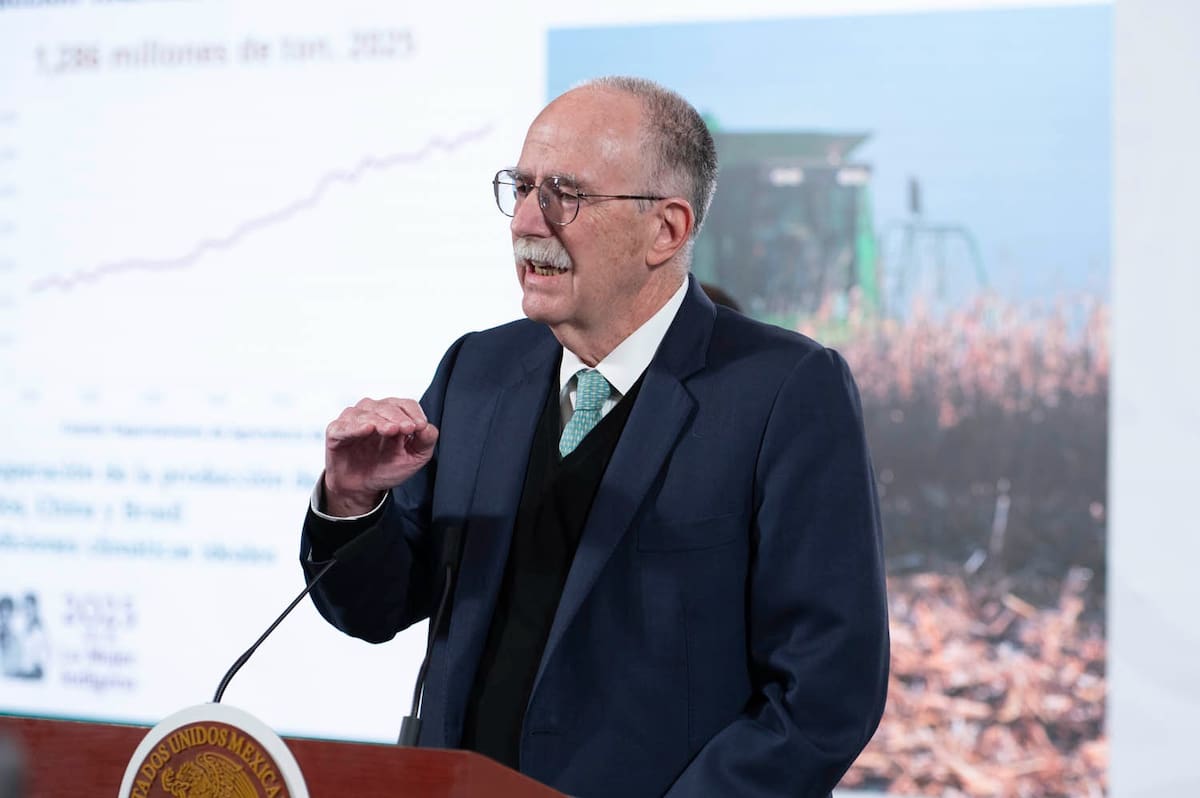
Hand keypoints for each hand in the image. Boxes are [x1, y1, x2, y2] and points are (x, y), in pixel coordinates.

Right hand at [323, 398, 438, 515]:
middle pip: (387, 406)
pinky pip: (344, 426)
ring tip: (390, 430)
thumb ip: (426, 441)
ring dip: (380, 420)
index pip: (405, 404)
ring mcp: (353, 420)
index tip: (419, 426)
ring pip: (366, 412)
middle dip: (398, 417)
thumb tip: (427, 426)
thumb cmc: (388, 467)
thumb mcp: (414, 457)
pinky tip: (367, 429)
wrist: (362, 487)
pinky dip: (355, 426)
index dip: (413, 413)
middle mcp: (373, 412)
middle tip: (407, 428)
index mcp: (393, 414)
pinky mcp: (336, 432)